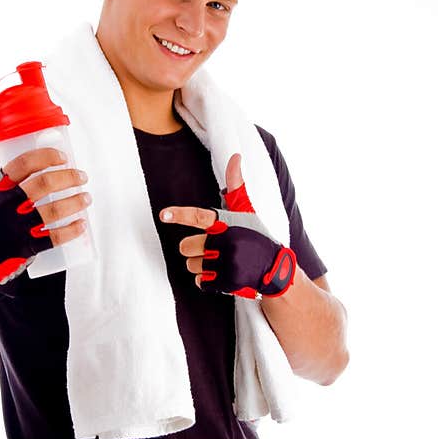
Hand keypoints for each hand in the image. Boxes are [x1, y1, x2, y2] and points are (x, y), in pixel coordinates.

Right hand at [0, 148, 90, 295]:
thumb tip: (36, 172)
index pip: (24, 163)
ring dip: (75, 202)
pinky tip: (81, 225)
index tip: (62, 156)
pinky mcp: (24, 247)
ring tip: (86, 198)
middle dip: (69, 177)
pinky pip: (55, 236)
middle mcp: (6, 204)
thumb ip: (4, 188)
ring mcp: (16, 226)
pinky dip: (72, 230)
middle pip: (45, 183)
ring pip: (54, 210)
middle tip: (82, 177)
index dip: (47, 156)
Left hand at [160, 154, 295, 299]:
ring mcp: (228, 263)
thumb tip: (235, 156)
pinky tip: (221, 276)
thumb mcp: (247, 211)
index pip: (199, 216)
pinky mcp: (228, 281)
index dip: (179, 214)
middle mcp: (227, 242)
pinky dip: (207, 281)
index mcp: (228, 223)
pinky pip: (201, 282)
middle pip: (186, 247)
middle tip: (209, 249)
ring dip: (201, 266)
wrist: (275, 268)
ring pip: (192, 266)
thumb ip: (236, 185)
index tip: (163, 214)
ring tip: (219, 262)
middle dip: (193, 249)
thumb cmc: (257, 236)